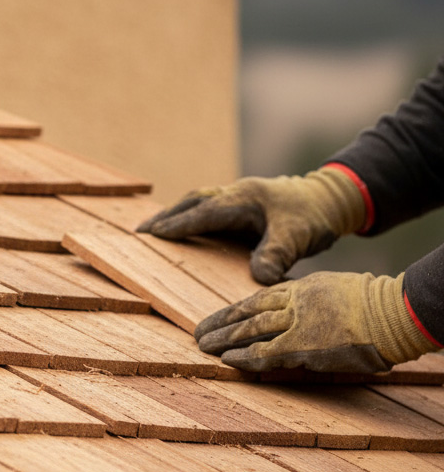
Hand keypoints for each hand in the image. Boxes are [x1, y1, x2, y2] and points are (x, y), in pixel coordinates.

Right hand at [137, 167, 365, 284]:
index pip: (205, 212)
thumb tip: (259, 278)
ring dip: (175, 214)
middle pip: (193, 201)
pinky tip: (183, 229)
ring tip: (153, 229)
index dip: (179, 224)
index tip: (154, 234)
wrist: (330, 199)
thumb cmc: (313, 216)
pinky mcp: (240, 205)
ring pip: (198, 202)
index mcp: (245, 198)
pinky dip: (190, 216)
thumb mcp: (298, 237)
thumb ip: (277, 255)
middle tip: (141, 231)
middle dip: (167, 216)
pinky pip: (208, 208)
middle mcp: (236, 194)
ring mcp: (237, 197)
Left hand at [194, 271, 434, 373]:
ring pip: (249, 328)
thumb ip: (316, 302)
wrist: (395, 312)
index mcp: (304, 287)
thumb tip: (307, 318)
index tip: (223, 316)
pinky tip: (225, 359)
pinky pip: (264, 352)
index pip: (262, 297)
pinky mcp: (302, 345)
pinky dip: (243, 356)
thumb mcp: (339, 291)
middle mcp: (295, 301)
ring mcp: (297, 322)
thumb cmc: (379, 306)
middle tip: (200, 331)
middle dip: (222, 322)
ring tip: (202, 345)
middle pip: (248, 310)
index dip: (239, 309)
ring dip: (223, 338)